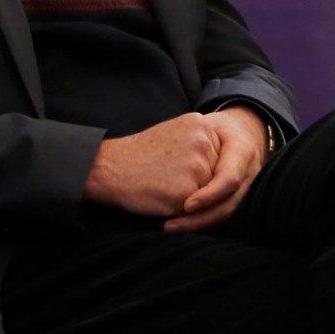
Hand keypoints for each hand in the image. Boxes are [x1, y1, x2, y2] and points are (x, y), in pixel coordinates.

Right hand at [84, 113, 221, 216]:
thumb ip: (201, 145)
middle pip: (217, 177)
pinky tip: (162, 195)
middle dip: (199, 184)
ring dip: (191, 198)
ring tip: (164, 184)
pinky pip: (197, 210)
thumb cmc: (140, 156)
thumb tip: (225, 169)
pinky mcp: (189, 190)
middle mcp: (204, 141)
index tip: (177, 167)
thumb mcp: (176, 135)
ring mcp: (198, 165)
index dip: (200, 169)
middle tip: (167, 175)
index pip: (220, 157)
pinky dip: (181, 209)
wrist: (110, 168)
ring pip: (209, 195)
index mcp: (202, 124)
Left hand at [165, 107, 269, 232]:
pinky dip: (202, 222)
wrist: (240, 132)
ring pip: (225, 215)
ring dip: (198, 224)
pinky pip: (221, 215)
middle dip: (199, 219)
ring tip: (170, 226)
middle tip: (169, 225)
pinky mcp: (239, 199)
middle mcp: (250, 174)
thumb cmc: (216, 128)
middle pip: (228, 205)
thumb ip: (196, 143)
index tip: (187, 205)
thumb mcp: (206, 125)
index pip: (229, 179)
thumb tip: (174, 165)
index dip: (209, 195)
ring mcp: (247, 189)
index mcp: (243, 151)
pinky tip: (181, 223)